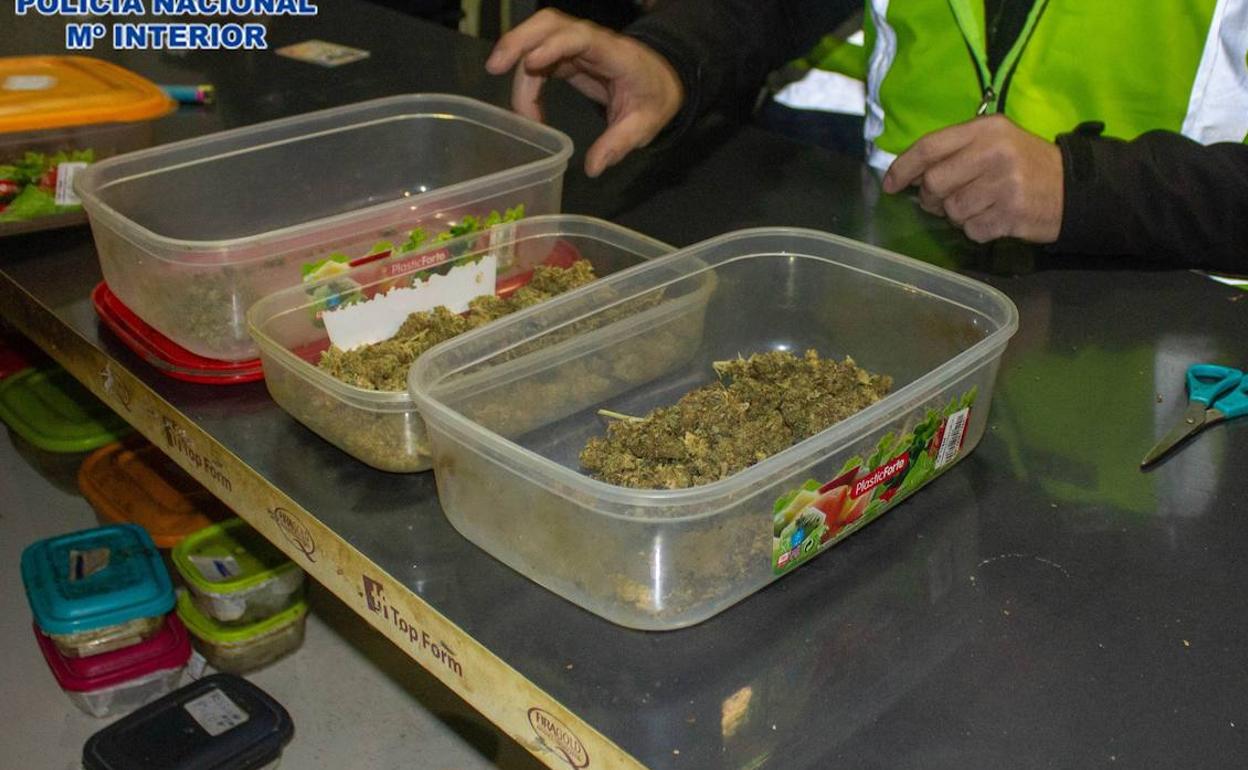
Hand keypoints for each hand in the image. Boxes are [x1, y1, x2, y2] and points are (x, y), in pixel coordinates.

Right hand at [485, 9, 683, 176]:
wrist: (660, 82)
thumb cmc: (652, 99)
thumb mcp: (643, 125)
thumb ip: (618, 143)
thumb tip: (594, 168)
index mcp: (615, 54)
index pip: (582, 39)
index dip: (555, 46)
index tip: (531, 63)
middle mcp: (592, 41)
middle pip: (551, 24)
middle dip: (520, 40)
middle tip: (495, 66)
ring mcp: (576, 45)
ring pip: (539, 34)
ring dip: (515, 50)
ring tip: (495, 75)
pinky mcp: (566, 55)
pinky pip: (538, 56)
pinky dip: (525, 78)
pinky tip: (526, 109)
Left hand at [881, 114, 1063, 243]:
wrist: (1074, 188)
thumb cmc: (1025, 164)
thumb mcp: (995, 142)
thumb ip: (955, 151)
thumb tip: (910, 176)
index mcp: (986, 129)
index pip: (929, 146)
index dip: (902, 168)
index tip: (889, 185)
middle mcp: (994, 152)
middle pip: (934, 183)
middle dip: (931, 198)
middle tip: (943, 200)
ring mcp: (1004, 184)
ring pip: (952, 211)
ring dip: (958, 216)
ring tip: (980, 206)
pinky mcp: (1011, 214)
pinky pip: (972, 230)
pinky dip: (977, 230)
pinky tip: (994, 219)